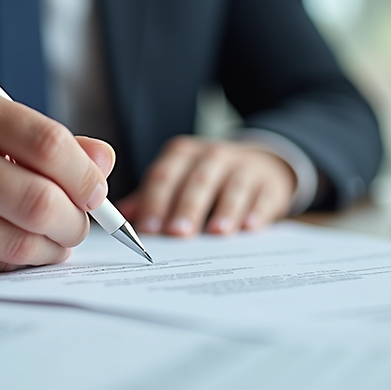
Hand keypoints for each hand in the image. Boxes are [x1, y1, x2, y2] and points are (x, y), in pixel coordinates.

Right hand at [0, 82, 114, 275]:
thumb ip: (50, 144)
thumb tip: (104, 162)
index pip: (48, 143)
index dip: (85, 178)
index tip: (97, 195)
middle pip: (39, 201)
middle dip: (74, 224)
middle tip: (76, 228)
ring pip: (18, 242)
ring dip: (50, 250)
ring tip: (51, 242)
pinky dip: (14, 265)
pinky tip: (10, 251)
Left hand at [118, 136, 295, 236]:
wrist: (260, 164)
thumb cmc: (207, 180)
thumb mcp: (178, 180)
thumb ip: (150, 198)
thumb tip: (121, 219)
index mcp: (182, 155)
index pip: (164, 175)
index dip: (155, 201)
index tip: (149, 228)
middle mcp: (212, 156)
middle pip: (197, 181)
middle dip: (187, 207)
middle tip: (178, 234)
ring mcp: (243, 167)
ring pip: (232, 186)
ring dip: (225, 209)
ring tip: (217, 233)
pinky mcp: (269, 183)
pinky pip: (263, 196)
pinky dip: (257, 211)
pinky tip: (251, 228)